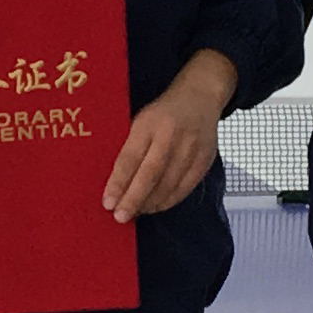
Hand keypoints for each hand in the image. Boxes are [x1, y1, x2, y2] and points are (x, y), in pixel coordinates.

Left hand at [106, 48, 237, 219]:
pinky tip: (156, 206)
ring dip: (150, 203)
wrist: (200, 96)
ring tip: (136, 213)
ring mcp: (190, 148)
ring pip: (168, 184)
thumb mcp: (140, 121)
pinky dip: (169, 201)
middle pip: (150, 175)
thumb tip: (115, 184)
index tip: (108, 202)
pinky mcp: (204, 159)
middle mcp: (170, 135)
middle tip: (120, 216)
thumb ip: (130, 148)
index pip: (130, 158)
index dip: (118, 183)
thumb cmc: (163, 113)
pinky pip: (185, 187)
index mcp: (148, 123)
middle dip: (133, 199)